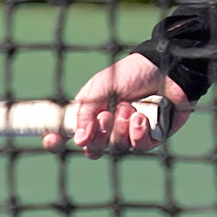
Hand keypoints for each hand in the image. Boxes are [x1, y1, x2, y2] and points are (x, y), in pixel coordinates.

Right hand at [41, 53, 192, 158]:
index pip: (72, 133)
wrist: (165, 68)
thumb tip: (78, 141)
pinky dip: (137, 132)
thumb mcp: (101, 88)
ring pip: (116, 148)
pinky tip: (140, 117)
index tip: (51, 140)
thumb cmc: (131, 74)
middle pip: (93, 148)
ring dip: (120, 128)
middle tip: (106, 115)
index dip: (58, 140)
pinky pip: (138, 146)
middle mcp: (110, 127)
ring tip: (129, 108)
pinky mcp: (151, 137)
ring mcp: (130, 134)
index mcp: (93, 113)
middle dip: (98, 135)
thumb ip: (86, 112)